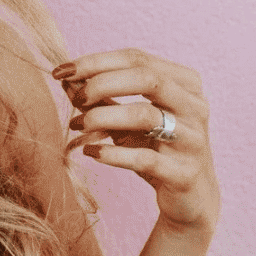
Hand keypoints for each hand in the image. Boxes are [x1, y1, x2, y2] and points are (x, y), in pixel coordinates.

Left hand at [53, 48, 218, 234]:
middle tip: (75, 99)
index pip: (136, 58)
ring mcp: (193, 139)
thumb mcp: (128, 119)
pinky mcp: (184, 173)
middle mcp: (194, 106)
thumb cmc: (156, 148)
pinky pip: (145, 158)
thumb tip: (66, 79)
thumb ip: (101, 98)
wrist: (191, 197)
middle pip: (147, 78)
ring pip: (145, 116)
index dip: (95, 62)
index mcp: (184, 83)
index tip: (61, 72)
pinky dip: (113, 153)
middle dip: (101, 84)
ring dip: (102, 117)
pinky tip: (91, 152)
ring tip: (77, 125)